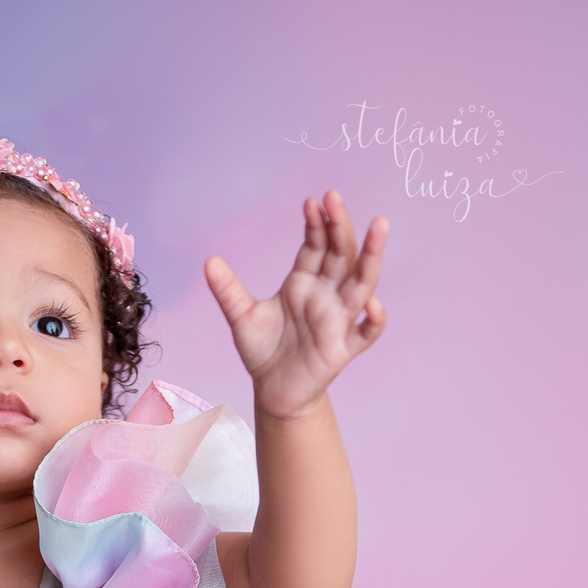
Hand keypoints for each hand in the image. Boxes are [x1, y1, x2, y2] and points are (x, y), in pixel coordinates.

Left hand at [206, 191, 387, 418]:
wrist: (273, 390)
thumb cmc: (263, 350)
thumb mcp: (242, 317)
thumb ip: (228, 290)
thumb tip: (209, 261)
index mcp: (304, 282)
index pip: (316, 246)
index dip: (316, 224)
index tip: (311, 202)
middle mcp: (326, 295)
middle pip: (341, 254)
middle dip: (341, 227)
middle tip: (335, 197)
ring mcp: (338, 320)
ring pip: (361, 283)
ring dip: (371, 256)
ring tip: (379, 226)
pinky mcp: (343, 349)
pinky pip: (365, 333)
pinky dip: (373, 320)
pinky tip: (373, 305)